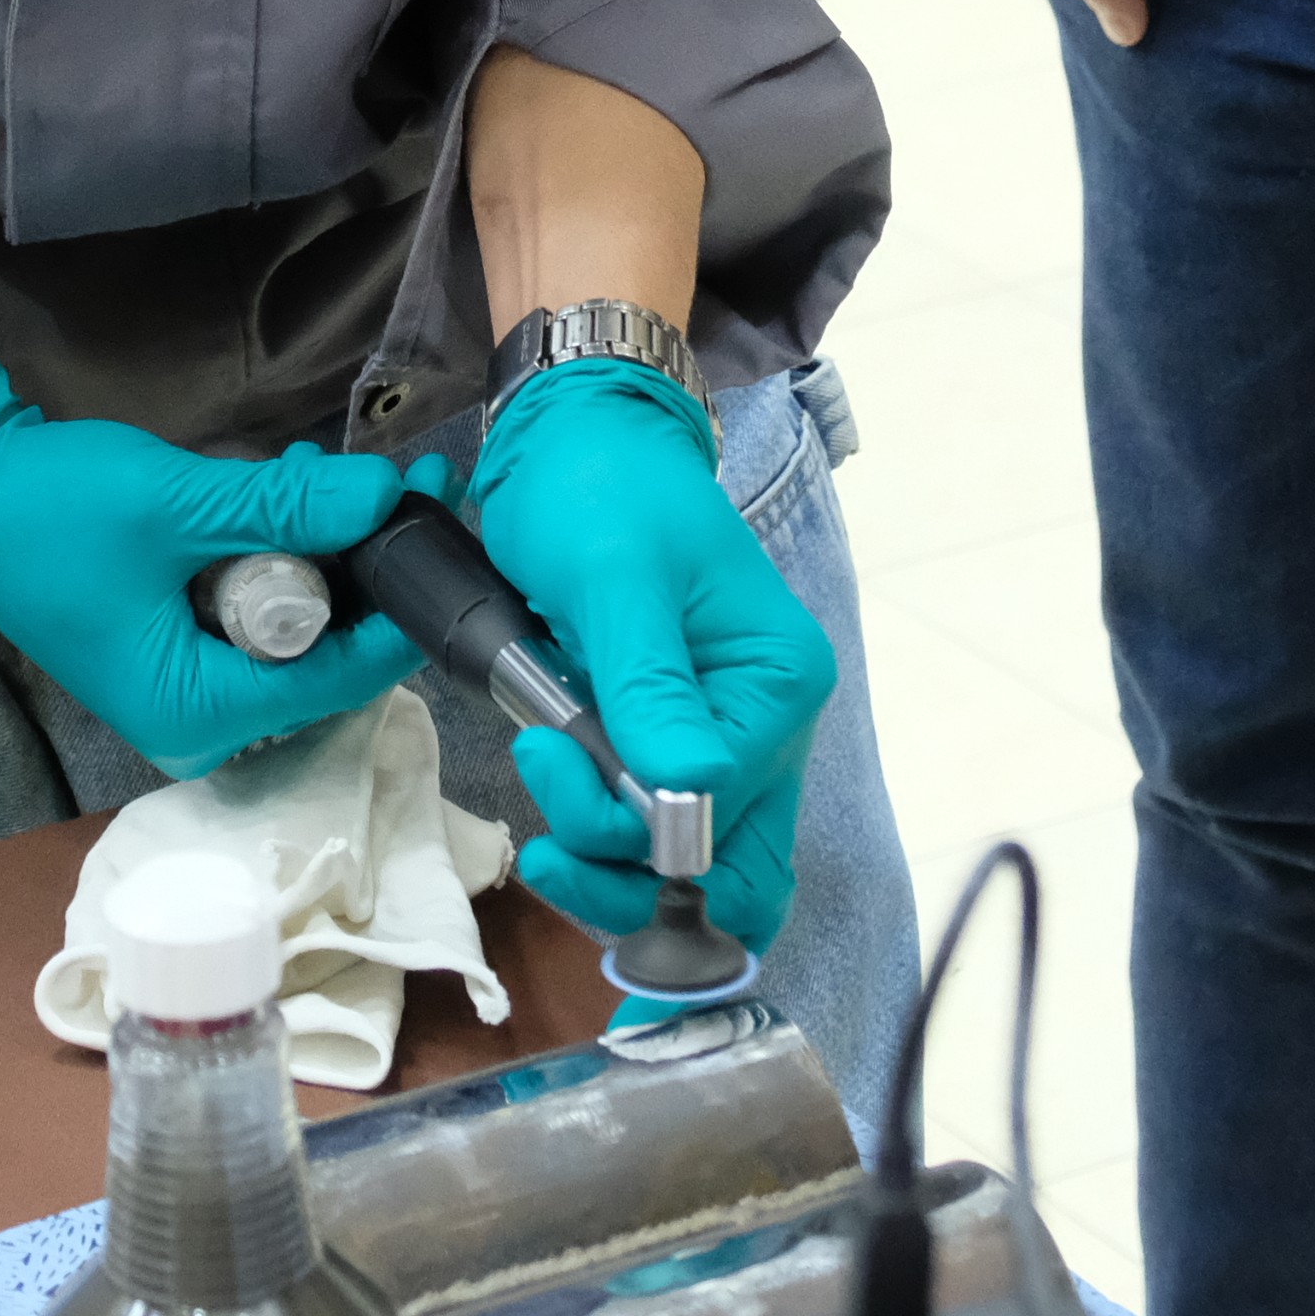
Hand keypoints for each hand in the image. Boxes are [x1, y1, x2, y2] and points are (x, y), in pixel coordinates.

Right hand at [0, 326, 425, 777]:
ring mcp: (186, 681)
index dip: (398, 605)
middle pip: (326, 656)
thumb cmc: (50, 511)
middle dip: (369, 568)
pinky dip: (282, 552)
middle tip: (407, 483)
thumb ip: (285, 507)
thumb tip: (386, 495)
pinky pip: (259, 608)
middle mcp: (199, 719)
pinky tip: (296, 487)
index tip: (440, 525)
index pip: (340, 678)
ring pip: (297, 625)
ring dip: (329, 550)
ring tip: (356, 471)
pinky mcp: (177, 640)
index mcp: (199, 713)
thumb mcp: (178, 504)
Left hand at [465, 361, 830, 961]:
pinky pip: (652, 835)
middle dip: (627, 875)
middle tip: (545, 818)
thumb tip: (687, 793)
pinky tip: (551, 789)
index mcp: (777, 684)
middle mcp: (765, 729)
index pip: (724, 815)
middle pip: (727, 871)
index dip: (631, 823)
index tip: (548, 759)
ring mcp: (719, 743)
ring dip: (605, 863)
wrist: (572, 439)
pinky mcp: (668, 745)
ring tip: (538, 778)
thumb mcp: (614, 578)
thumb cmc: (599, 490)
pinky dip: (601, 838)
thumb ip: (649, 685)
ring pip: (687, 871)